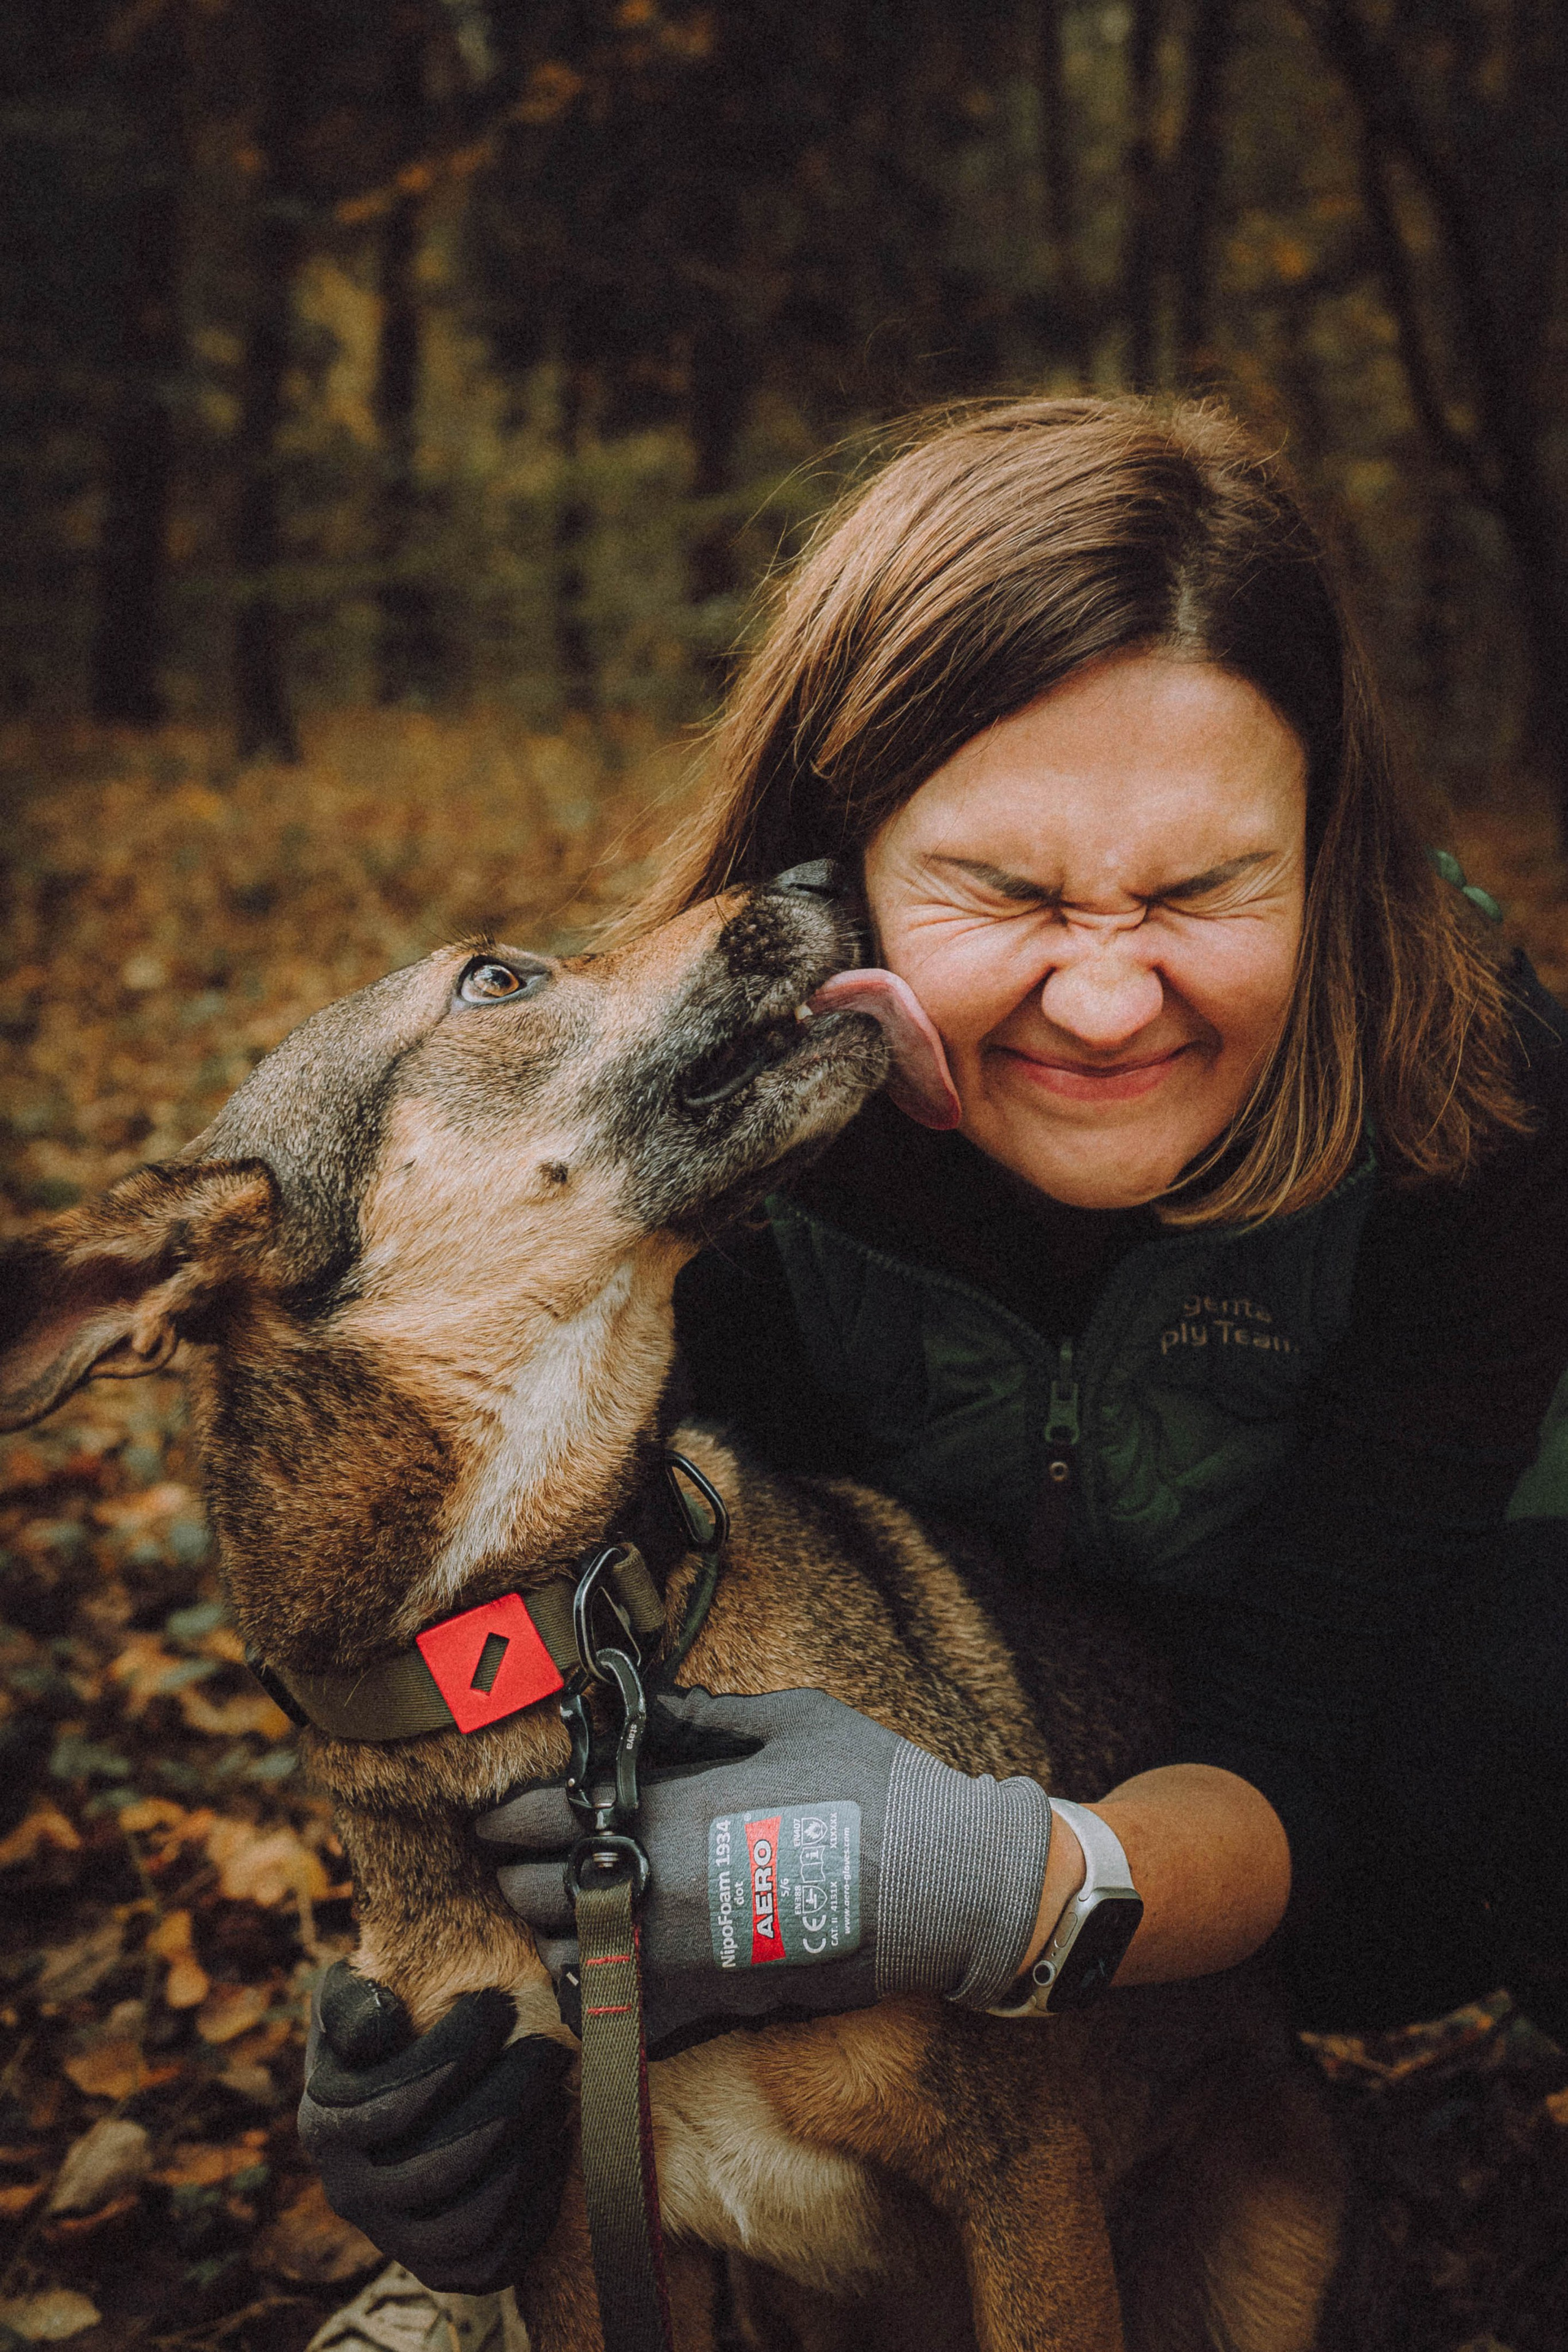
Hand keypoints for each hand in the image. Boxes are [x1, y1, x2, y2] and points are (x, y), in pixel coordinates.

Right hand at [298, 1960, 572, 2293]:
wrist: (405, 2082)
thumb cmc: (387, 2024)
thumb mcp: (353, 1995)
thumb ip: (353, 2002)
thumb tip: (379, 2031)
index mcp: (326, 2125)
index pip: (397, 2102)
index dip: (456, 2053)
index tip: (499, 2005)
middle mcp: (351, 2193)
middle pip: (438, 2167)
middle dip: (508, 2101)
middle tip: (551, 2048)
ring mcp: (394, 2239)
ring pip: (467, 2224)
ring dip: (525, 2157)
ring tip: (556, 2097)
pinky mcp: (440, 2267)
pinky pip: (492, 2260)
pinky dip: (532, 2208)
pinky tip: (553, 2145)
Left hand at [474, 1685, 1051, 2049]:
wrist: (943, 1885)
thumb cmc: (872, 1788)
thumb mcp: (789, 1720)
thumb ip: (700, 1715)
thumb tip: (640, 1701)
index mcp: (668, 1812)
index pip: (538, 1821)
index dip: (506, 1815)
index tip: (500, 1812)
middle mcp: (656, 1891)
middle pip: (533, 1891)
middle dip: (521, 1867)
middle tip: (527, 1851)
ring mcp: (677, 1961)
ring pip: (563, 1957)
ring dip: (555, 1927)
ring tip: (570, 1901)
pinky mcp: (708, 2008)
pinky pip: (615, 2015)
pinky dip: (597, 1990)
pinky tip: (610, 1960)